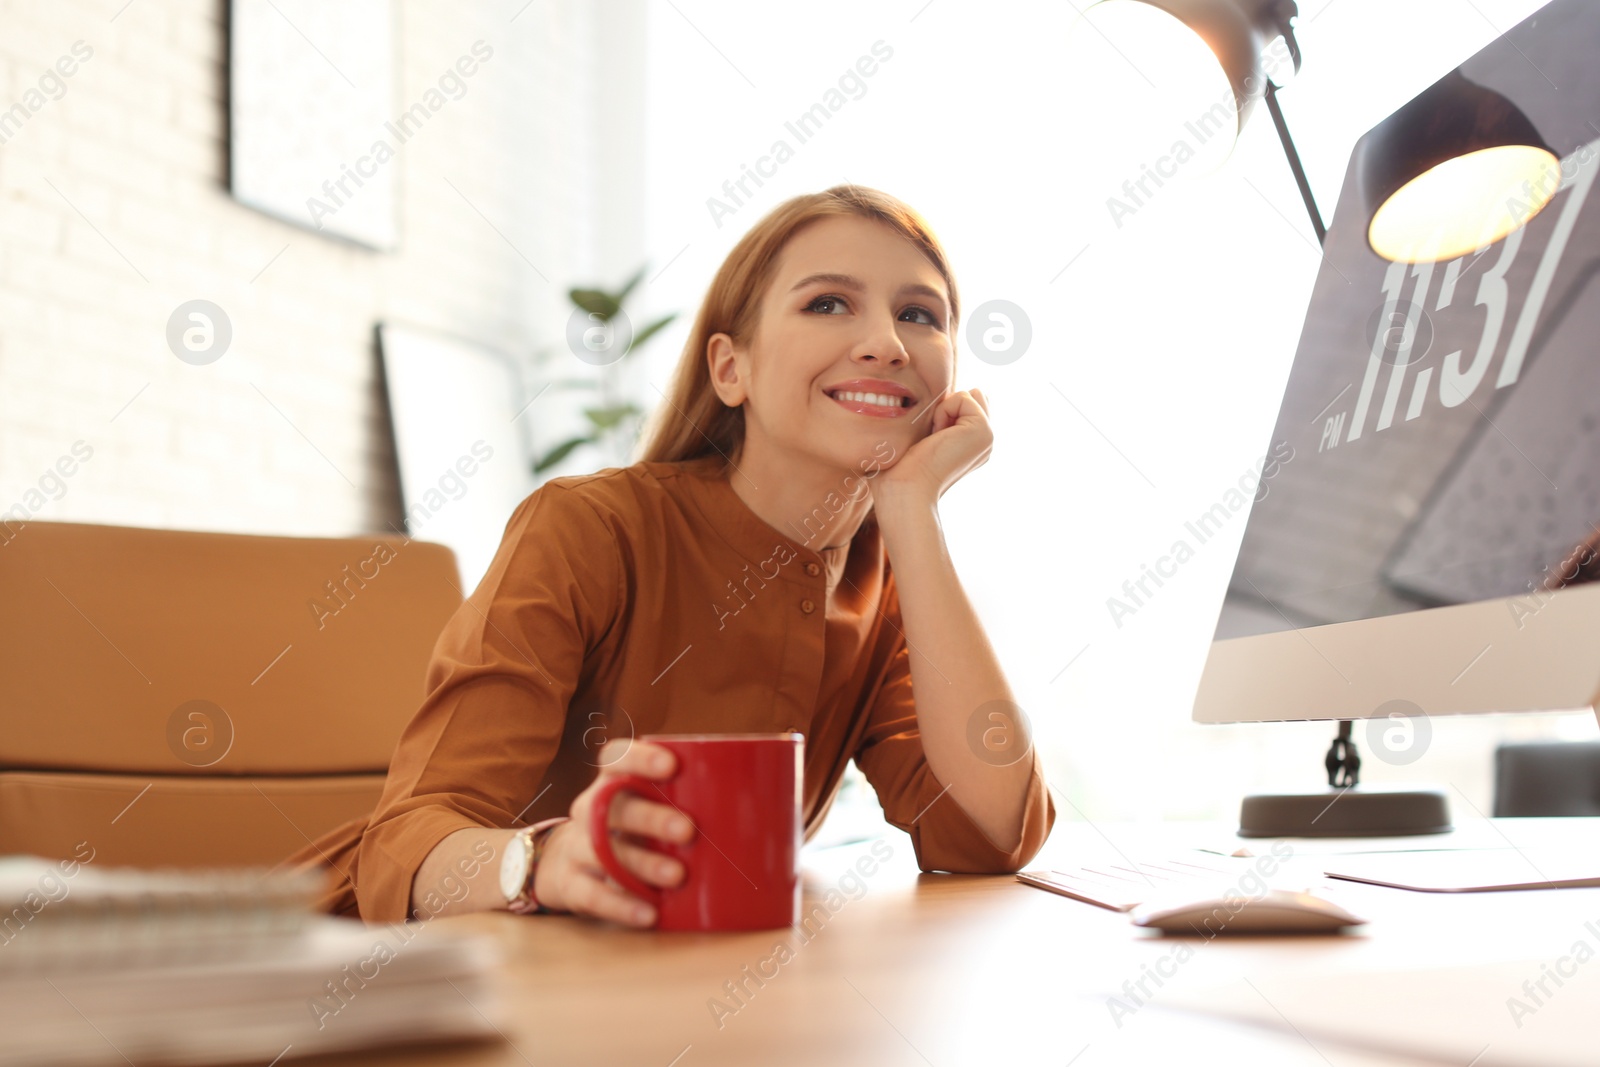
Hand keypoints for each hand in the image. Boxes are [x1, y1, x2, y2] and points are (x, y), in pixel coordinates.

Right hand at [531, 740, 693, 926]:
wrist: (566, 866)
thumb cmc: (633, 832)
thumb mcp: (652, 810)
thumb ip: (697, 804)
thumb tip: (779, 811)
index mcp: (612, 781)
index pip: (617, 758)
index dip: (641, 757)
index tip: (673, 765)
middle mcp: (590, 809)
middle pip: (614, 805)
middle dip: (651, 817)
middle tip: (688, 830)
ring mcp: (576, 847)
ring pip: (601, 850)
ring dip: (642, 862)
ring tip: (677, 877)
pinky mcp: (570, 885)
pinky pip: (591, 895)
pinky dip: (620, 905)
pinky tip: (649, 913)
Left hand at [870, 387, 992, 510]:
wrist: (904, 490)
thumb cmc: (900, 469)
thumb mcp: (918, 436)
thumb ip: (937, 415)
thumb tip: (963, 392)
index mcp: (970, 445)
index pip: (962, 403)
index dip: (939, 410)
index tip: (927, 441)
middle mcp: (983, 443)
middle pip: (966, 396)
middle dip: (942, 408)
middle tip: (930, 440)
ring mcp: (987, 437)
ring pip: (964, 396)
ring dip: (940, 412)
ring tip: (933, 441)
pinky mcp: (983, 430)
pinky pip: (963, 397)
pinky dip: (943, 412)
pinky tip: (937, 438)